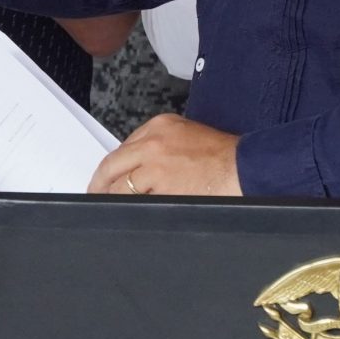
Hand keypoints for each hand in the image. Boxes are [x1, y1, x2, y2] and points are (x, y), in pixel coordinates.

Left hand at [91, 115, 241, 197]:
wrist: (244, 167)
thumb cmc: (223, 156)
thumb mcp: (188, 135)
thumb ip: (162, 145)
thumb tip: (143, 165)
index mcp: (159, 125)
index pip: (123, 147)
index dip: (113, 166)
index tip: (107, 176)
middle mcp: (152, 141)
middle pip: (112, 164)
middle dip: (100, 182)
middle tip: (95, 194)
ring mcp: (154, 164)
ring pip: (119, 185)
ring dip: (110, 198)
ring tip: (108, 207)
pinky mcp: (160, 185)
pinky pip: (134, 200)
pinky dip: (126, 208)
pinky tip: (125, 213)